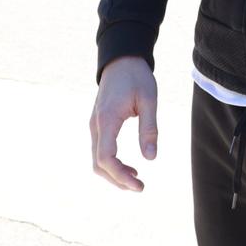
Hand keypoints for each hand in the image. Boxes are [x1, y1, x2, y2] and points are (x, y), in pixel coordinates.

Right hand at [92, 56, 159, 190]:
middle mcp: (96, 125)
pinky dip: (112, 164)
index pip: (106, 158)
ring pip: (97, 160)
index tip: (139, 184)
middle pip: (98, 164)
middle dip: (117, 180)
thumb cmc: (137, 77)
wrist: (121, 59)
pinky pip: (100, 151)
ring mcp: (94, 125)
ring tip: (136, 180)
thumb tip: (151, 158)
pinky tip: (130, 167)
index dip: (120, 176)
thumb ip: (149, 128)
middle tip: (140, 187)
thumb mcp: (149, 100)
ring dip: (114, 174)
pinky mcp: (98, 125)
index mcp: (107, 119)